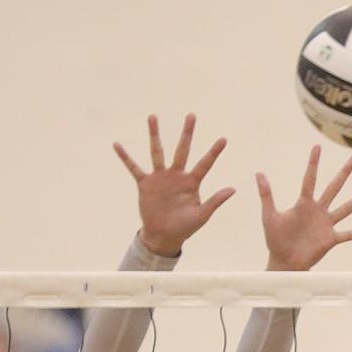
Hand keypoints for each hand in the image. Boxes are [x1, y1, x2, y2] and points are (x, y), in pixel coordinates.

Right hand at [114, 114, 234, 256]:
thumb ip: (215, 201)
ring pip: (157, 152)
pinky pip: (134, 167)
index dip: (214, 152)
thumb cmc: (185, 227)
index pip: (205, 164)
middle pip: (182, 150)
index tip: (224, 139)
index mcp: (191, 182)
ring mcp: (160, 178)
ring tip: (153, 116)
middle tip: (192, 115)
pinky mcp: (145, 184)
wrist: (164, 236)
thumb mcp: (202, 216)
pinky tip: (117, 145)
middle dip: (187, 134)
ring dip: (155, 134)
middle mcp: (176, 175)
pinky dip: (125, 157)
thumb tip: (233, 189)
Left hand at [258, 146, 351, 270]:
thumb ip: (266, 195)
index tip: (317, 146)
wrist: (284, 262)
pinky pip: (349, 234)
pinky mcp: (331, 239)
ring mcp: (327, 224)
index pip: (310, 179)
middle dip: (345, 172)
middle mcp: (318, 210)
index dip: (313, 163)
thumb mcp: (269, 216)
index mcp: (304, 204)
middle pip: (335, 187)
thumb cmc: (276, 240)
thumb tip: (258, 173)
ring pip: (347, 207)